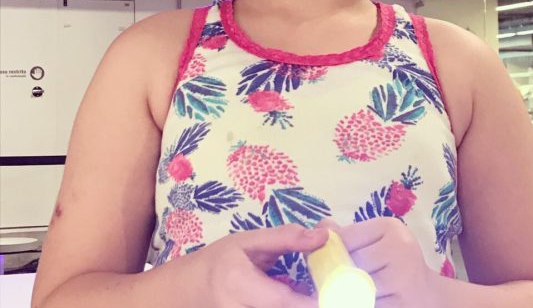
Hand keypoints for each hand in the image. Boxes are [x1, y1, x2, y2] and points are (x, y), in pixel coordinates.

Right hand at [181, 224, 328, 307]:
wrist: (188, 291)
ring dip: (302, 303)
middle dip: (312, 303)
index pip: (283, 301)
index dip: (314, 301)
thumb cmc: (219, 261)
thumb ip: (285, 238)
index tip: (339, 293)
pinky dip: (291, 307)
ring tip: (321, 295)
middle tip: (334, 292)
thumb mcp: (248, 241)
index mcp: (239, 284)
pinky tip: (299, 298)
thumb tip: (323, 237)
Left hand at [316, 217, 435, 307]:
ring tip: (341, 291)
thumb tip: (321, 227)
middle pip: (350, 263)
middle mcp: (399, 248)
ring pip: (356, 287)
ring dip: (344, 292)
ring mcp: (402, 279)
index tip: (327, 260)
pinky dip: (357, 303)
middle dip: (337, 274)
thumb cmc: (396, 262)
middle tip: (330, 280)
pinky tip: (356, 299)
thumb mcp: (377, 240)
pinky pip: (368, 304)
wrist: (429, 296)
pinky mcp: (401, 304)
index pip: (346, 238)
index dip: (332, 251)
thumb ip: (350, 235)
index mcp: (390, 227)